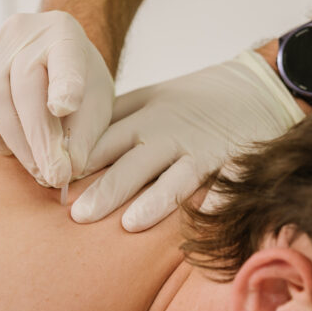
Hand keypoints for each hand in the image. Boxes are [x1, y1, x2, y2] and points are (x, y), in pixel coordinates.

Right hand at [0, 11, 114, 186]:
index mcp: (66, 35)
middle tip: (52, 176)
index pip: (66, 58)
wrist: (54, 55)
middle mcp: (28, 31)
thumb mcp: (95, 106)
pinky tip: (4, 147)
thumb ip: (84, 136)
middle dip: (37, 138)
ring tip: (34, 167)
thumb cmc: (78, 85)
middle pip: (24, 85)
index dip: (64, 83)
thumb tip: (67, 171)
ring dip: (13, 140)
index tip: (64, 108)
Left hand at [71, 50, 305, 230]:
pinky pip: (226, 183)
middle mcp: (169, 132)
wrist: (258, 86)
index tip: (53, 183)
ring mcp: (202, 149)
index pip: (104, 139)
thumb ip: (115, 122)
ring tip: (128, 224)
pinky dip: (217, 200)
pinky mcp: (235, 162)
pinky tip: (203, 218)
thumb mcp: (151, 100)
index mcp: (144, 116)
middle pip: (131, 161)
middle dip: (105, 187)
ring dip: (153, 201)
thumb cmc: (195, 102)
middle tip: (76, 215)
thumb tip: (66, 144)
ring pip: (175, 177)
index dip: (79, 161)